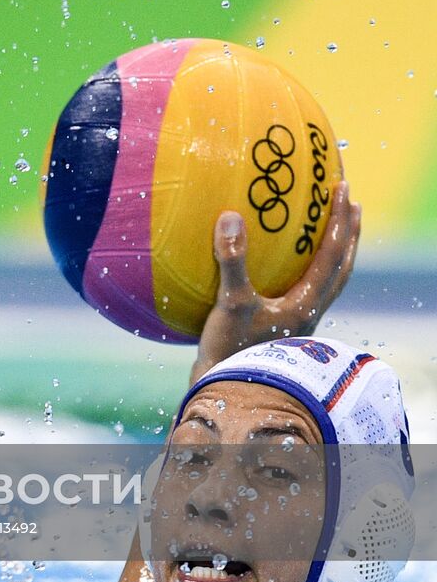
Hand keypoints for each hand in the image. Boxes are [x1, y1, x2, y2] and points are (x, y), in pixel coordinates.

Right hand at [193, 180, 360, 382]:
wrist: (230, 392)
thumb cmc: (233, 351)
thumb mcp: (231, 303)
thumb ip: (232, 260)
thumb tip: (231, 215)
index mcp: (306, 302)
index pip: (332, 254)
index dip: (339, 220)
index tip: (343, 189)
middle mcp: (310, 311)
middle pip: (341, 267)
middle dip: (348, 235)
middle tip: (352, 204)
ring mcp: (298, 322)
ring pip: (328, 282)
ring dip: (334, 254)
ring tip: (332, 232)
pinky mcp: (282, 328)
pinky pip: (305, 290)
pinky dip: (307, 270)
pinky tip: (286, 267)